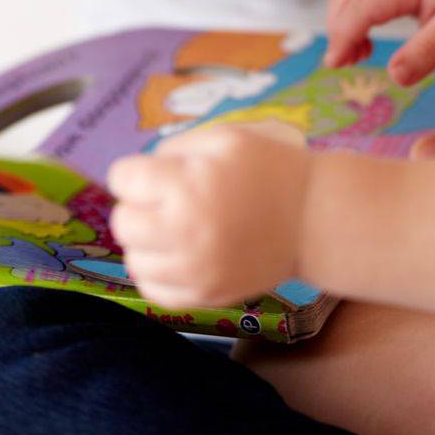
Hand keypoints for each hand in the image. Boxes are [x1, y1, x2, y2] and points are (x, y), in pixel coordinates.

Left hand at [109, 125, 311, 310]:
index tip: (155, 174)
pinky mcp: (204, 296)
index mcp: (186, 185)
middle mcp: (183, 231)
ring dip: (145, 240)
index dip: (135, 172)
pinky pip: (153, 291)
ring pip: (133, 259)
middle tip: (163, 200)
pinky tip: (177, 254)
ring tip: (172, 227)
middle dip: (137, 205)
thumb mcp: (224, 137)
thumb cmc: (268, 167)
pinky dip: (157, 272)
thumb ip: (175, 148)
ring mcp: (193, 270)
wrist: (311, 217)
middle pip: (123, 222)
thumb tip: (140, 172)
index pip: (123, 179)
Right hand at [325, 0, 434, 86]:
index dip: (343, 36)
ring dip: (343, 21)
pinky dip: (354, 14)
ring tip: (354, 57)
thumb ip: (426, 53)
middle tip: (343, 66)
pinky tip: (365, 42)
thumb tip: (393, 76)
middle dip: (338, 29)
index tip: (334, 66)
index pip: (361, 5)